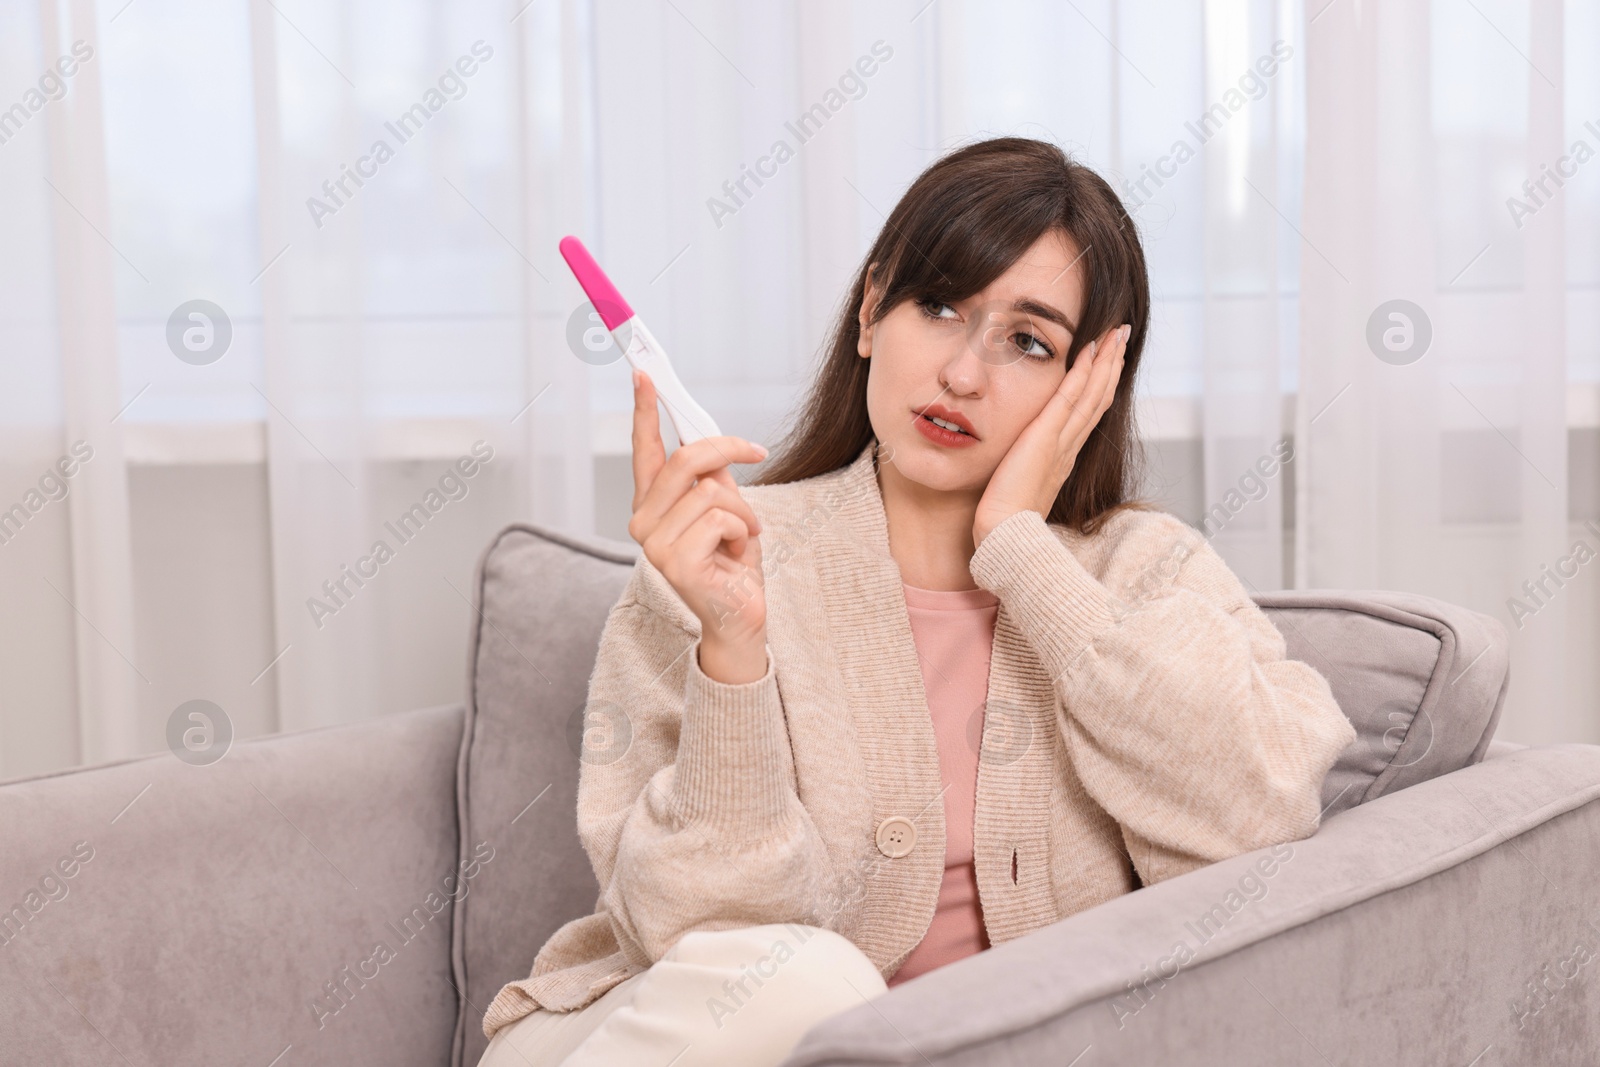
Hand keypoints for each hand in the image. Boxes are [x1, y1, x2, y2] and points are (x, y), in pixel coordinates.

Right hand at [627, 369, 769, 683]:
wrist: (741, 616)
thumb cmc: (733, 564)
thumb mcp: (727, 508)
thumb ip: (713, 476)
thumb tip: (709, 441)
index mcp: (653, 505)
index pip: (645, 450)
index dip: (644, 410)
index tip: (646, 375)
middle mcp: (643, 522)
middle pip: (685, 459)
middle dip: (727, 449)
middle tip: (756, 452)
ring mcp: (654, 544)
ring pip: (711, 490)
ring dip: (743, 510)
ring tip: (743, 535)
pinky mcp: (675, 561)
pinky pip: (720, 517)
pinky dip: (742, 530)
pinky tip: (736, 554)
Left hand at [973, 323, 1128, 546]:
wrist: (1003, 536)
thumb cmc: (1004, 521)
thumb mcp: (1018, 487)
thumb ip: (1024, 470)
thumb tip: (1017, 463)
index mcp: (1063, 458)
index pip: (1088, 413)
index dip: (1101, 385)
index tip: (1109, 360)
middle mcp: (1069, 448)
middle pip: (1098, 398)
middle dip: (1111, 365)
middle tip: (1122, 336)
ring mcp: (1061, 443)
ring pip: (1092, 394)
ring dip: (1106, 361)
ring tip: (1116, 334)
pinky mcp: (1047, 439)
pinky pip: (1071, 398)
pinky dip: (1083, 373)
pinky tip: (1090, 350)